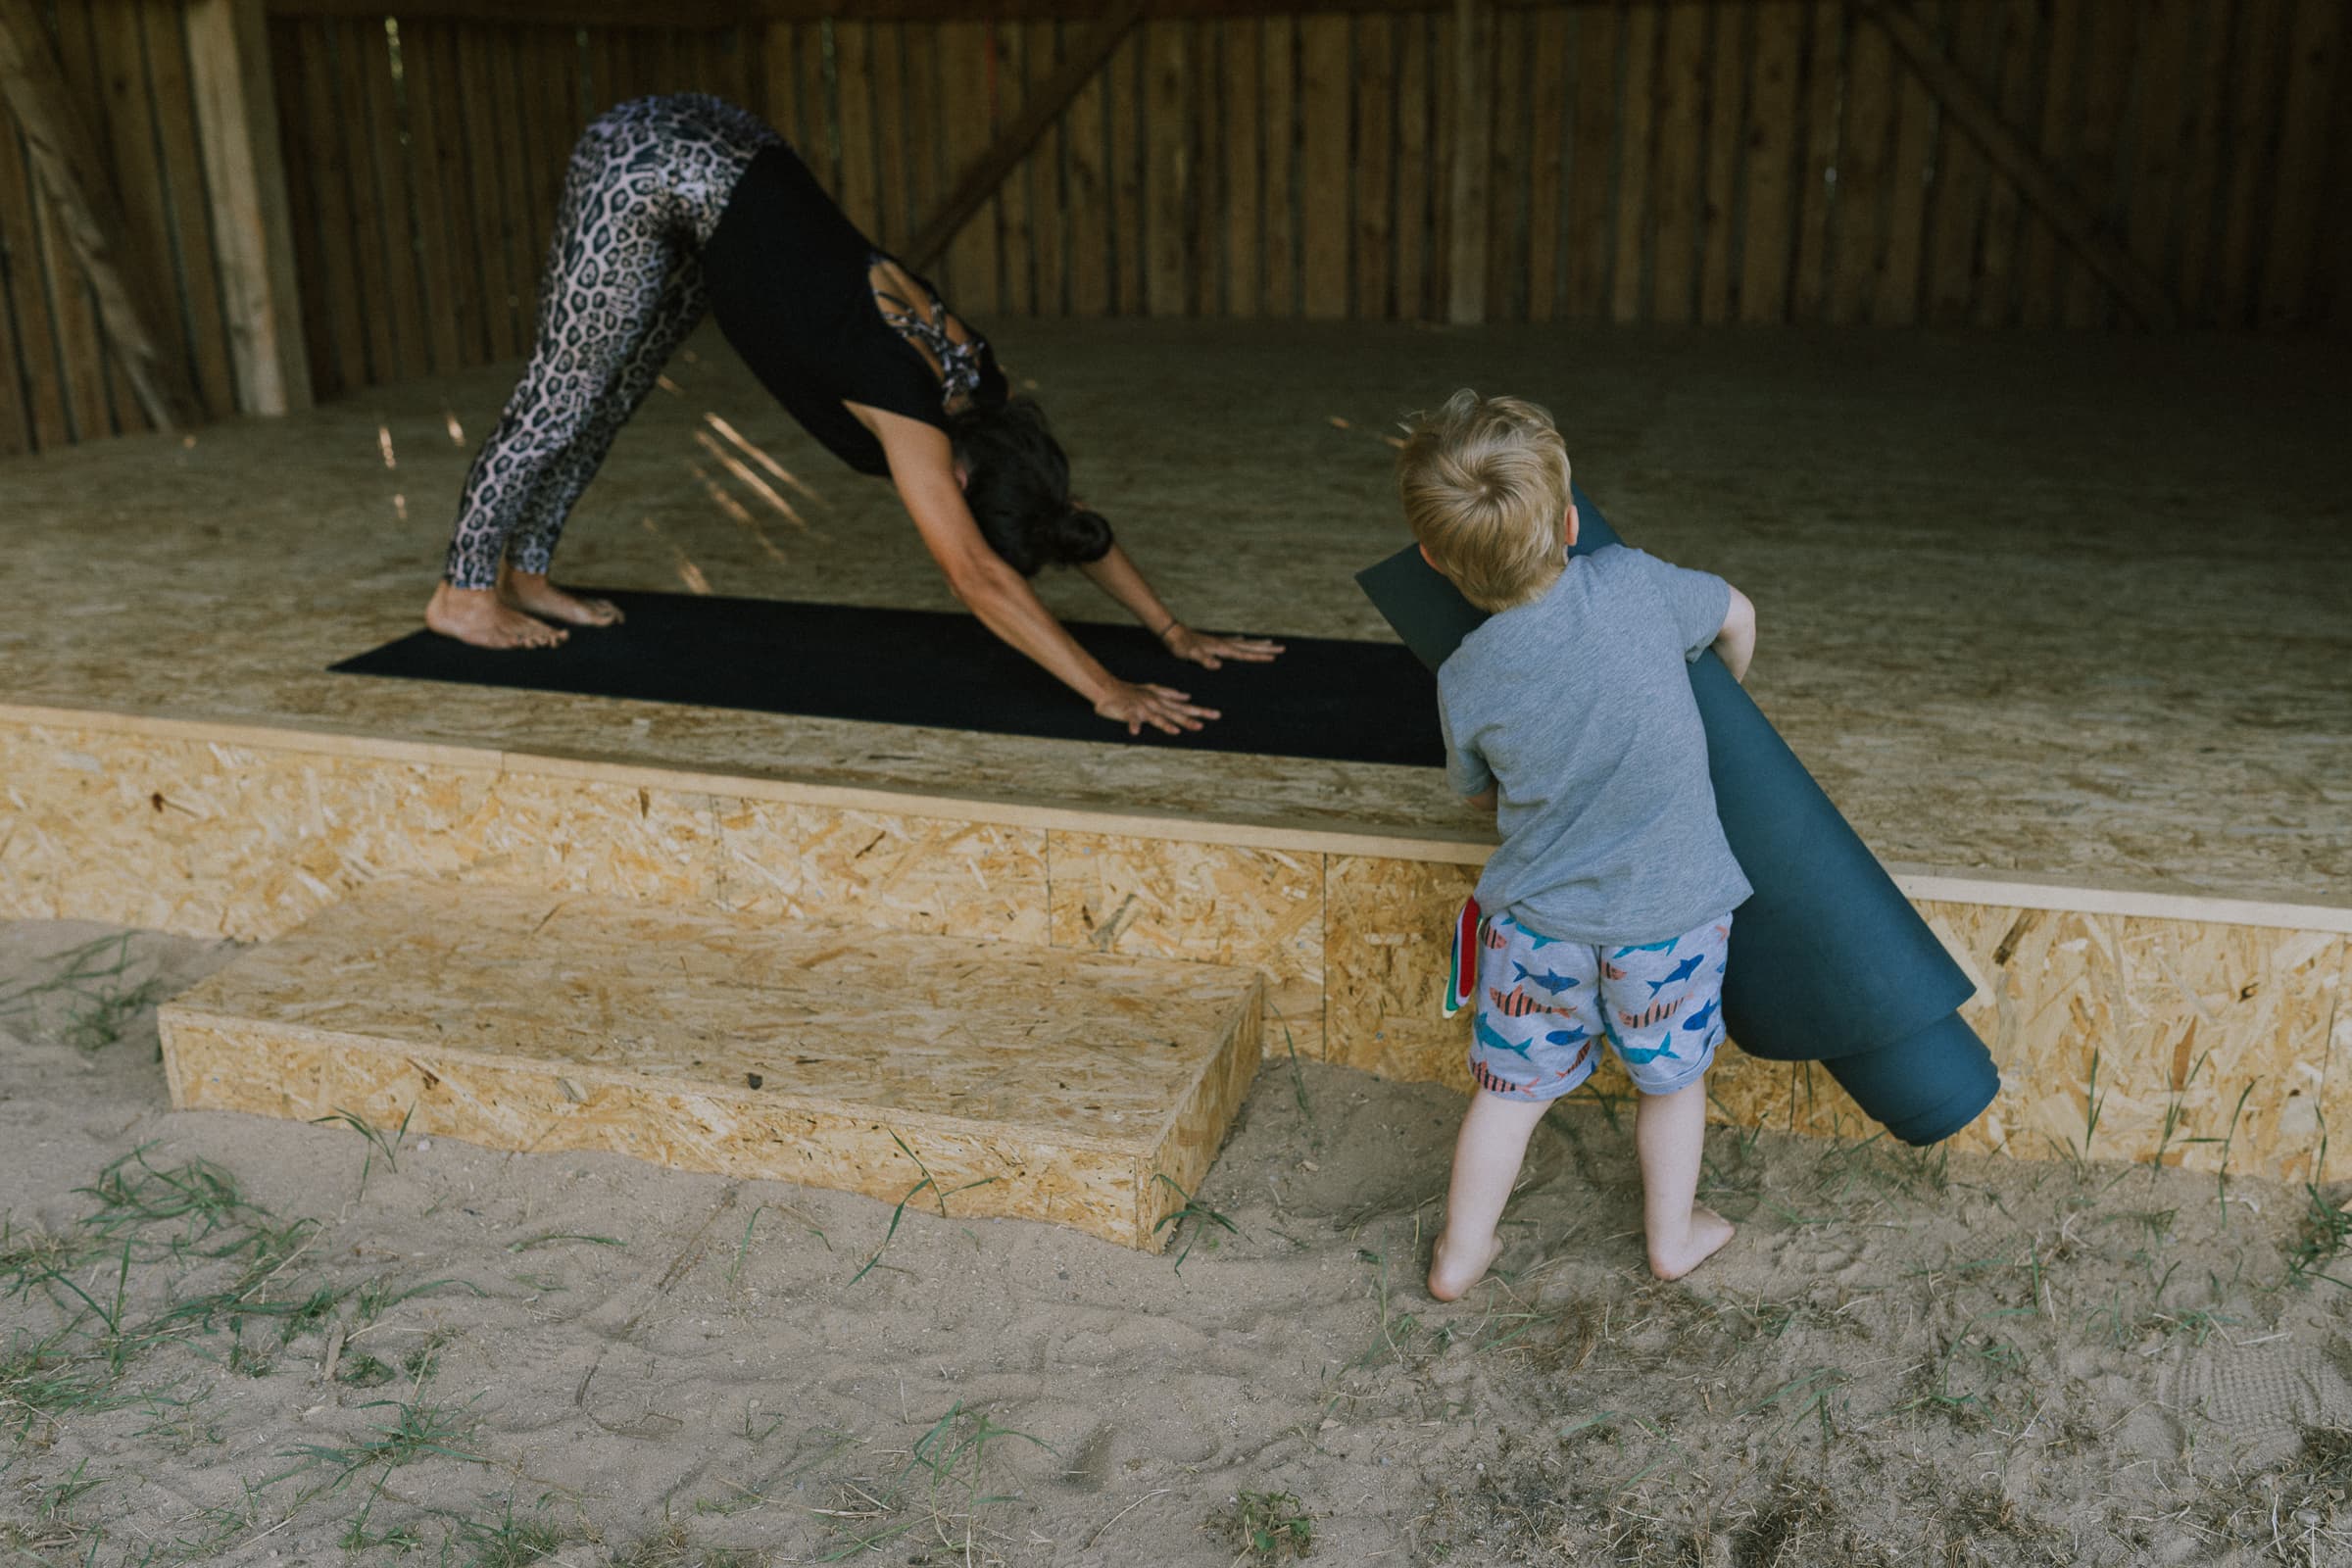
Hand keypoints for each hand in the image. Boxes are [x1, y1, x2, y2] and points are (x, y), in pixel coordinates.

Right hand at [1094, 679, 1220, 735]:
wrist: (1109, 690)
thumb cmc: (1132, 692)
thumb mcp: (1154, 690)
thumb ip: (1171, 694)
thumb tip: (1187, 696)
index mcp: (1162, 701)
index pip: (1185, 707)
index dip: (1200, 711)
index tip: (1216, 715)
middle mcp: (1156, 704)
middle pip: (1175, 713)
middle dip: (1188, 719)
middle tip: (1202, 725)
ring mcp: (1143, 708)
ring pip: (1156, 717)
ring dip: (1165, 724)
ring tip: (1175, 731)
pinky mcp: (1129, 711)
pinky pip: (1131, 719)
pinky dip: (1133, 725)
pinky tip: (1135, 732)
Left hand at [1162, 625, 1285, 669]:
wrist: (1171, 632)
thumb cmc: (1179, 645)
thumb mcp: (1190, 654)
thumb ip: (1204, 659)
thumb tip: (1218, 666)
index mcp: (1221, 648)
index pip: (1244, 654)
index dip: (1259, 656)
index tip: (1274, 657)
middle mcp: (1223, 643)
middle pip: (1249, 646)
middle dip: (1265, 649)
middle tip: (1282, 648)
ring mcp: (1219, 641)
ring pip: (1243, 643)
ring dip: (1257, 644)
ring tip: (1270, 643)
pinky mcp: (1213, 641)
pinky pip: (1233, 642)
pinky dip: (1241, 641)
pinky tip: (1243, 639)